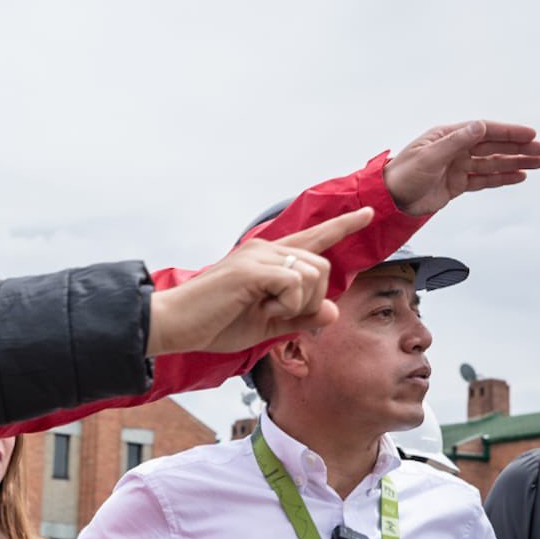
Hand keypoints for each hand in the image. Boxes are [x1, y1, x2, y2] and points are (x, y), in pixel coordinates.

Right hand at [146, 208, 372, 355]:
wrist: (172, 325)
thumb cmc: (212, 324)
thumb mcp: (265, 325)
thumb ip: (300, 317)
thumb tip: (332, 312)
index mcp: (266, 258)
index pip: (312, 238)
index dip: (341, 227)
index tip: (367, 213)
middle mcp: (264, 249)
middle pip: (321, 266)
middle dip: (312, 299)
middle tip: (280, 315)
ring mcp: (258, 256)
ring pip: (313, 274)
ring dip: (299, 304)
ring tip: (266, 311)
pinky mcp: (252, 268)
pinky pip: (296, 284)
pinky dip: (288, 305)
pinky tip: (262, 309)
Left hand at [382, 121, 539, 215]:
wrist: (388, 200)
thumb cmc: (402, 175)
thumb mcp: (429, 156)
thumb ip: (455, 142)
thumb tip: (479, 126)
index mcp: (446, 137)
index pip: (484, 131)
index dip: (508, 132)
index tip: (530, 134)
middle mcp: (454, 150)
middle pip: (493, 146)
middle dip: (518, 147)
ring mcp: (456, 167)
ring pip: (492, 163)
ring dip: (515, 162)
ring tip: (538, 163)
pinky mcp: (456, 184)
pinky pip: (484, 179)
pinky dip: (502, 178)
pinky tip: (519, 176)